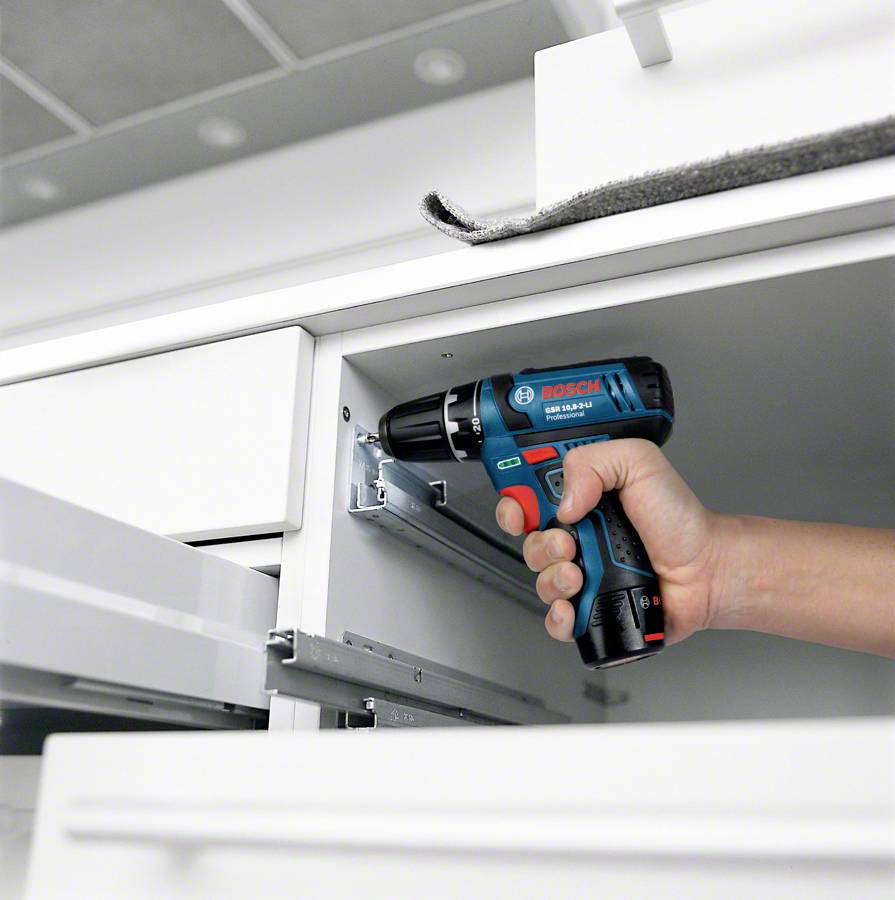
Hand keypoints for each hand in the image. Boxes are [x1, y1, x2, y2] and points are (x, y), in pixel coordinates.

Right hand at [495, 439, 719, 644]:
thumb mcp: (640, 463)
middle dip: (539, 543)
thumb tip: (563, 501)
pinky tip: (573, 606)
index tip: (520, 512)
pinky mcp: (591, 606)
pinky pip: (556, 617)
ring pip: (539, 579)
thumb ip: (594, 462)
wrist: (706, 569)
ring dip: (552, 577)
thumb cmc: (679, 520)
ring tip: (580, 573)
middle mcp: (576, 535)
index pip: (526, 497)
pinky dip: (558, 615)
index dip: (513, 504)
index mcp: (580, 498)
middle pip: (527, 541)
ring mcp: (582, 571)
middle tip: (568, 542)